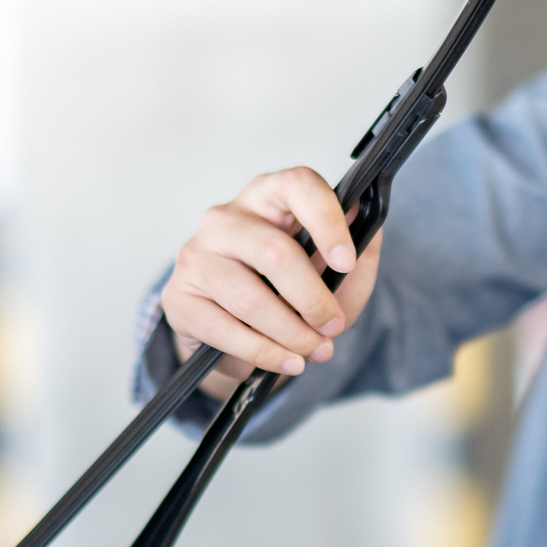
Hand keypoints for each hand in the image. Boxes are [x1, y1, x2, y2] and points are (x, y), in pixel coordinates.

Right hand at [159, 167, 383, 399]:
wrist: (241, 332)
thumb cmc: (293, 290)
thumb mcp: (339, 271)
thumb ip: (360, 245)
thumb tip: (368, 215)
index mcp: (269, 195)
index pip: (297, 185)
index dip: (326, 220)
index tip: (347, 261)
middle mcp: (226, 217)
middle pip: (273, 251)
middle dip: (312, 298)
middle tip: (333, 326)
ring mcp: (196, 255)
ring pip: (249, 297)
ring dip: (291, 333)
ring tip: (315, 351)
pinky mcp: (178, 297)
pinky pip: (223, 328)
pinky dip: (262, 352)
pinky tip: (286, 361)